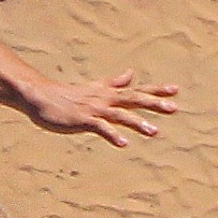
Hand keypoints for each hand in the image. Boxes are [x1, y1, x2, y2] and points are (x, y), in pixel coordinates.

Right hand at [24, 70, 180, 147]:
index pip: (137, 90)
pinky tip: (124, 144)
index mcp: (109, 92)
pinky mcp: (83, 120)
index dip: (156, 90)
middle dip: (154, 103)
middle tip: (174, 108)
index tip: (176, 90)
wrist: (42, 97)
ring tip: (155, 132)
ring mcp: (95, 109)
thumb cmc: (69, 96)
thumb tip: (131, 74)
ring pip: (121, 115)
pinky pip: (101, 128)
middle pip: (134, 99)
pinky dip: (112, 135)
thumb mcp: (95, 88)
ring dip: (138, 123)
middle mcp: (105, 98)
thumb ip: (114, 83)